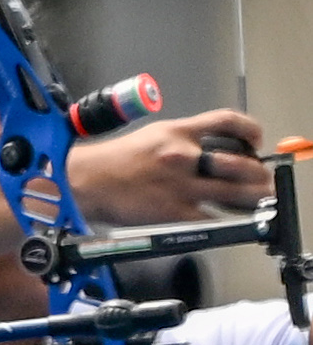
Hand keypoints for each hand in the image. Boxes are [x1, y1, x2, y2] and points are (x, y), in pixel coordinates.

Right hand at [63, 110, 270, 227]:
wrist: (84, 182)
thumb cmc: (113, 161)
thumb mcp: (152, 136)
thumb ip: (182, 141)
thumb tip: (210, 153)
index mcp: (178, 133)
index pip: (228, 123)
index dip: (251, 131)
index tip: (256, 142)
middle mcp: (184, 156)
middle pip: (241, 164)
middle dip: (258, 174)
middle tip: (260, 180)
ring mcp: (181, 186)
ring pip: (235, 193)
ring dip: (252, 198)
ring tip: (255, 200)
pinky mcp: (173, 212)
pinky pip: (211, 218)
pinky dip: (223, 221)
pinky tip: (225, 220)